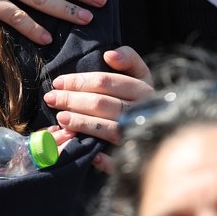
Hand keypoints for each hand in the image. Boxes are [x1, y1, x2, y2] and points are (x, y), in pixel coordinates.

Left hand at [44, 46, 154, 172]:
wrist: (166, 126)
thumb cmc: (141, 96)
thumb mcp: (140, 72)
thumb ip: (128, 58)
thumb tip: (109, 55)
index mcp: (143, 88)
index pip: (104, 82)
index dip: (78, 81)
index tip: (58, 82)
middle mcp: (142, 111)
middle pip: (101, 104)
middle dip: (72, 100)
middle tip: (51, 99)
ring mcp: (139, 134)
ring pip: (107, 129)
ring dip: (82, 124)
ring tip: (61, 118)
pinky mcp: (137, 155)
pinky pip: (119, 160)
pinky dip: (105, 159)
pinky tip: (90, 155)